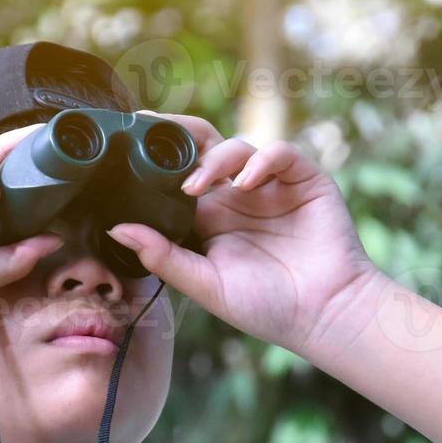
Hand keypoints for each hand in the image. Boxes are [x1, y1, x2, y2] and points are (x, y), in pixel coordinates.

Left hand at [105, 114, 383, 356]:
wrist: (324, 314)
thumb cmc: (267, 307)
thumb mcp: (206, 285)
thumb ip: (164, 257)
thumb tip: (117, 229)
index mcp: (211, 219)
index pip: (177, 176)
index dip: (156, 159)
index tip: (127, 142)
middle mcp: (237, 196)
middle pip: (203, 147)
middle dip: (178, 133)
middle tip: (151, 128)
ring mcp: (270, 186)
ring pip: (236, 147)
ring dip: (214, 160)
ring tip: (198, 186)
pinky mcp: (304, 180)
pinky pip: (279, 154)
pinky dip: (260, 161)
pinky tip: (245, 183)